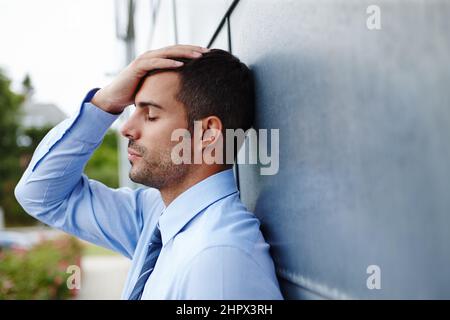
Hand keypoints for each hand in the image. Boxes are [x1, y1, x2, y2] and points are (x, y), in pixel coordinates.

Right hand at [91, 45, 208, 113]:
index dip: (192, 52)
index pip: (178, 52)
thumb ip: (167, 85)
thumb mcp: (156, 88)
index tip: (208, 55)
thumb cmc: (136, 93)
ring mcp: (145, 60)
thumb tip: (185, 94)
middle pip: (176, 49)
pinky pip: (156, 62)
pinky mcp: (138, 67)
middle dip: (192, 50)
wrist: (115, 97)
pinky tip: (180, 64)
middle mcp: (152, 56)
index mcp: (157, 60)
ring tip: (198, 55)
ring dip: (184, 53)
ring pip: (168, 53)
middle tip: (208, 52)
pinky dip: (168, 62)